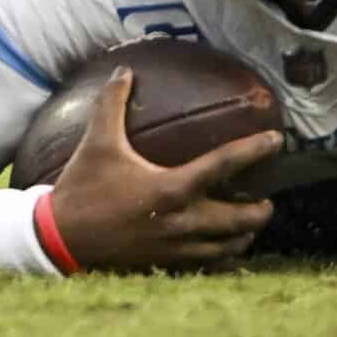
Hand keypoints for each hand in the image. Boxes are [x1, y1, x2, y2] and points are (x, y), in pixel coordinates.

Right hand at [46, 68, 280, 270]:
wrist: (60, 240)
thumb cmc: (82, 187)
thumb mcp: (97, 142)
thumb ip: (112, 103)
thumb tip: (125, 70)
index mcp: (170, 189)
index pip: (224, 165)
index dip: (254, 150)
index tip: (277, 140)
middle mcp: (181, 222)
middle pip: (238, 220)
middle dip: (259, 212)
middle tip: (267, 201)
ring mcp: (175, 249)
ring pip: (226, 249)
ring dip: (243, 237)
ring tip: (250, 226)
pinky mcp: (165, 265)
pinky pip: (205, 266)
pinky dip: (221, 258)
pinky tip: (224, 252)